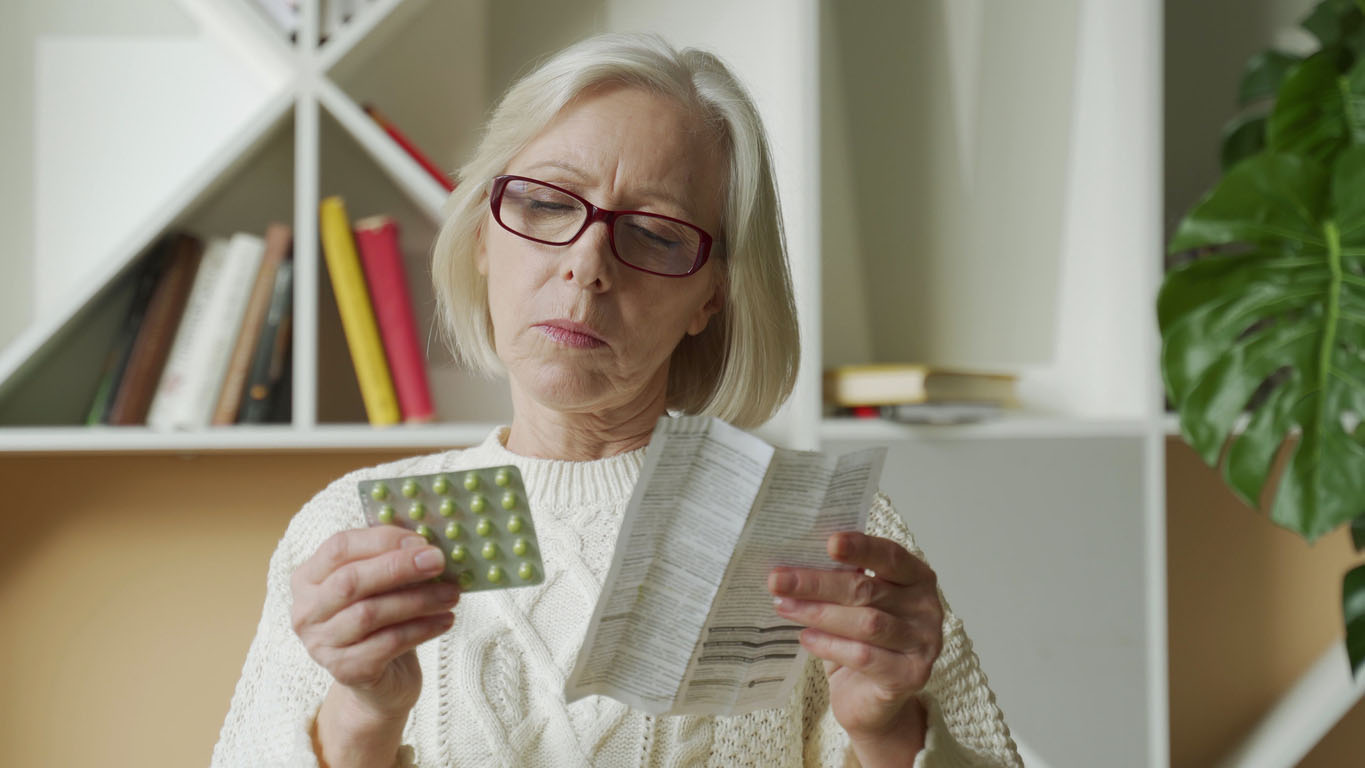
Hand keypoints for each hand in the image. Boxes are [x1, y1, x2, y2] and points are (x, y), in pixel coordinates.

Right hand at [291, 526, 460, 720]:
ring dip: (418, 600)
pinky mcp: (345, 670)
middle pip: (350, 581)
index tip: (421, 541)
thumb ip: (392, 558)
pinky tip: (445, 620)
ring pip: (370, 613)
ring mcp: (321, 644)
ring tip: (451, 594)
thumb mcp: (380, 585)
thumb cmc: (381, 620)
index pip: (339, 547)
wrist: (382, 679)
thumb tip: (427, 541)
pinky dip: (421, 629)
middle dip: (399, 567)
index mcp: (309, 577)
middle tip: (438, 561)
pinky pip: (387, 643)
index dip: (381, 540)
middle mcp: (307, 610)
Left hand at [768, 532, 942, 740]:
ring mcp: (923, 643)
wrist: (870, 698)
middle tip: (778, 580)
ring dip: (819, 613)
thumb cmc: (860, 640)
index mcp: (916, 577)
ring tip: (784, 607)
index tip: (829, 542)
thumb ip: (840, 581)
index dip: (861, 548)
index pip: (890, 556)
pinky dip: (831, 645)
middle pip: (868, 589)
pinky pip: (865, 656)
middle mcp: (926, 607)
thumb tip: (796, 562)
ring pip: (867, 623)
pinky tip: (806, 638)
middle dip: (818, 583)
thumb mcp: (852, 604)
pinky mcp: (911, 675)